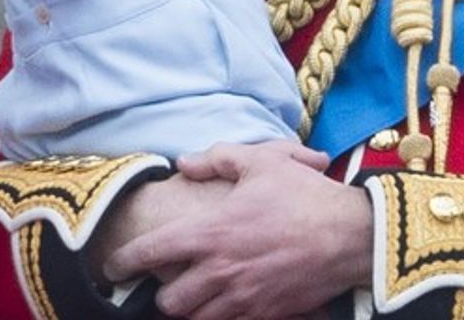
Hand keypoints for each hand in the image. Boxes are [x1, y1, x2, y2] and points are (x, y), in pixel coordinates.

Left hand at [106, 142, 370, 319]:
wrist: (351, 236)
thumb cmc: (305, 196)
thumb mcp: (264, 163)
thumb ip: (218, 158)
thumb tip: (184, 162)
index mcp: (211, 233)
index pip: (148, 254)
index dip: (121, 263)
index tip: (112, 267)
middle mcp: (219, 272)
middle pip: (167, 302)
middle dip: (163, 293)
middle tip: (170, 279)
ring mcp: (241, 299)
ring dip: (190, 309)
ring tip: (198, 293)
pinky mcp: (264, 315)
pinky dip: (221, 316)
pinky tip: (229, 302)